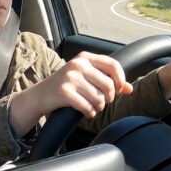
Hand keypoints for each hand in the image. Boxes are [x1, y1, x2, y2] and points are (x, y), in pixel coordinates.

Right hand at [10, 52, 132, 134]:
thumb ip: (107, 79)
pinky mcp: (64, 93)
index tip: (119, 89)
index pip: (113, 65)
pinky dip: (90, 113)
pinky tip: (86, 111)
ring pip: (99, 98)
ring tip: (93, 106)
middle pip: (108, 85)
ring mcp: (70, 78)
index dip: (120, 79)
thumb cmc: (67, 85)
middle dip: (109, 98)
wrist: (41, 94)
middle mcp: (78, 65)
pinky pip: (87, 107)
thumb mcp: (86, 77)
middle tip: (103, 101)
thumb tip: (129, 89)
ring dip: (99, 107)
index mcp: (85, 57)